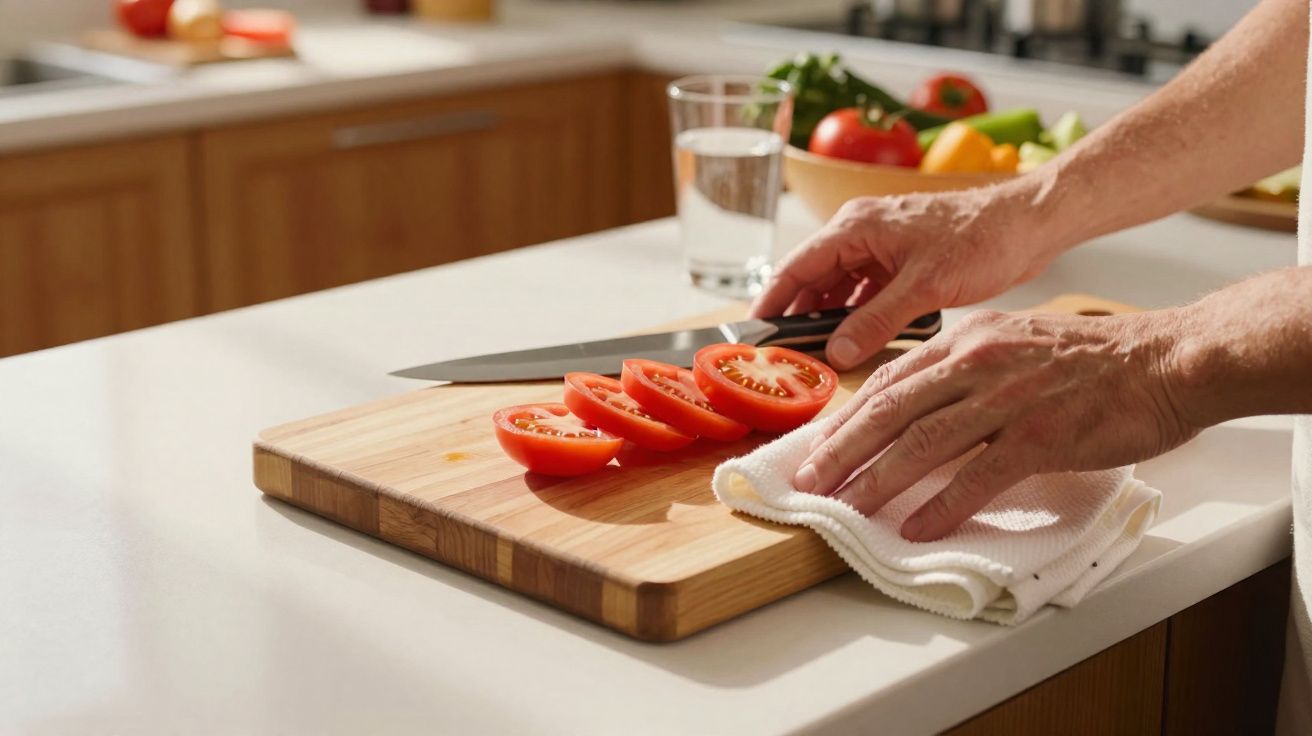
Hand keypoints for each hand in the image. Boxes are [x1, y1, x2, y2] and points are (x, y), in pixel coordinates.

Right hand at [751, 176, 1077, 370]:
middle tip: (782, 356)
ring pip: (838, 287)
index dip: (771, 302)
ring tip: (814, 356)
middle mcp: (860, 231)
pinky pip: (864, 290)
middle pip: (812, 279)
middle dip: (797, 316)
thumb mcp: (924, 287)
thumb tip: (837, 354)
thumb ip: (876, 321)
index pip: (796, 267)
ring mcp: (880, 245)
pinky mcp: (900, 260)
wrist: (1029, 224)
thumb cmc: (981, 239)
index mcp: (856, 227)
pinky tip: (855, 341)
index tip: (753, 333)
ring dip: (828, 319)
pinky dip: (856, 315)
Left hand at [793, 308, 1198, 541]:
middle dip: (841, 450)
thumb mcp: (1015, 345)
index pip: (888, 381)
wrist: (1167, 358)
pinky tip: (916, 528)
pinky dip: (943, 505)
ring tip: (844, 509)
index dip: (847, 418)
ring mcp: (1006, 398)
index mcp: (967, 341)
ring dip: (876, 480)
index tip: (818, 446)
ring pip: (922, 442)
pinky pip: (978, 475)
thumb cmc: (1094, 359)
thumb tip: (921, 408)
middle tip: (808, 483)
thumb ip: (966, 371)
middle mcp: (976, 363)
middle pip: (890, 410)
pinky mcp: (1040, 434)